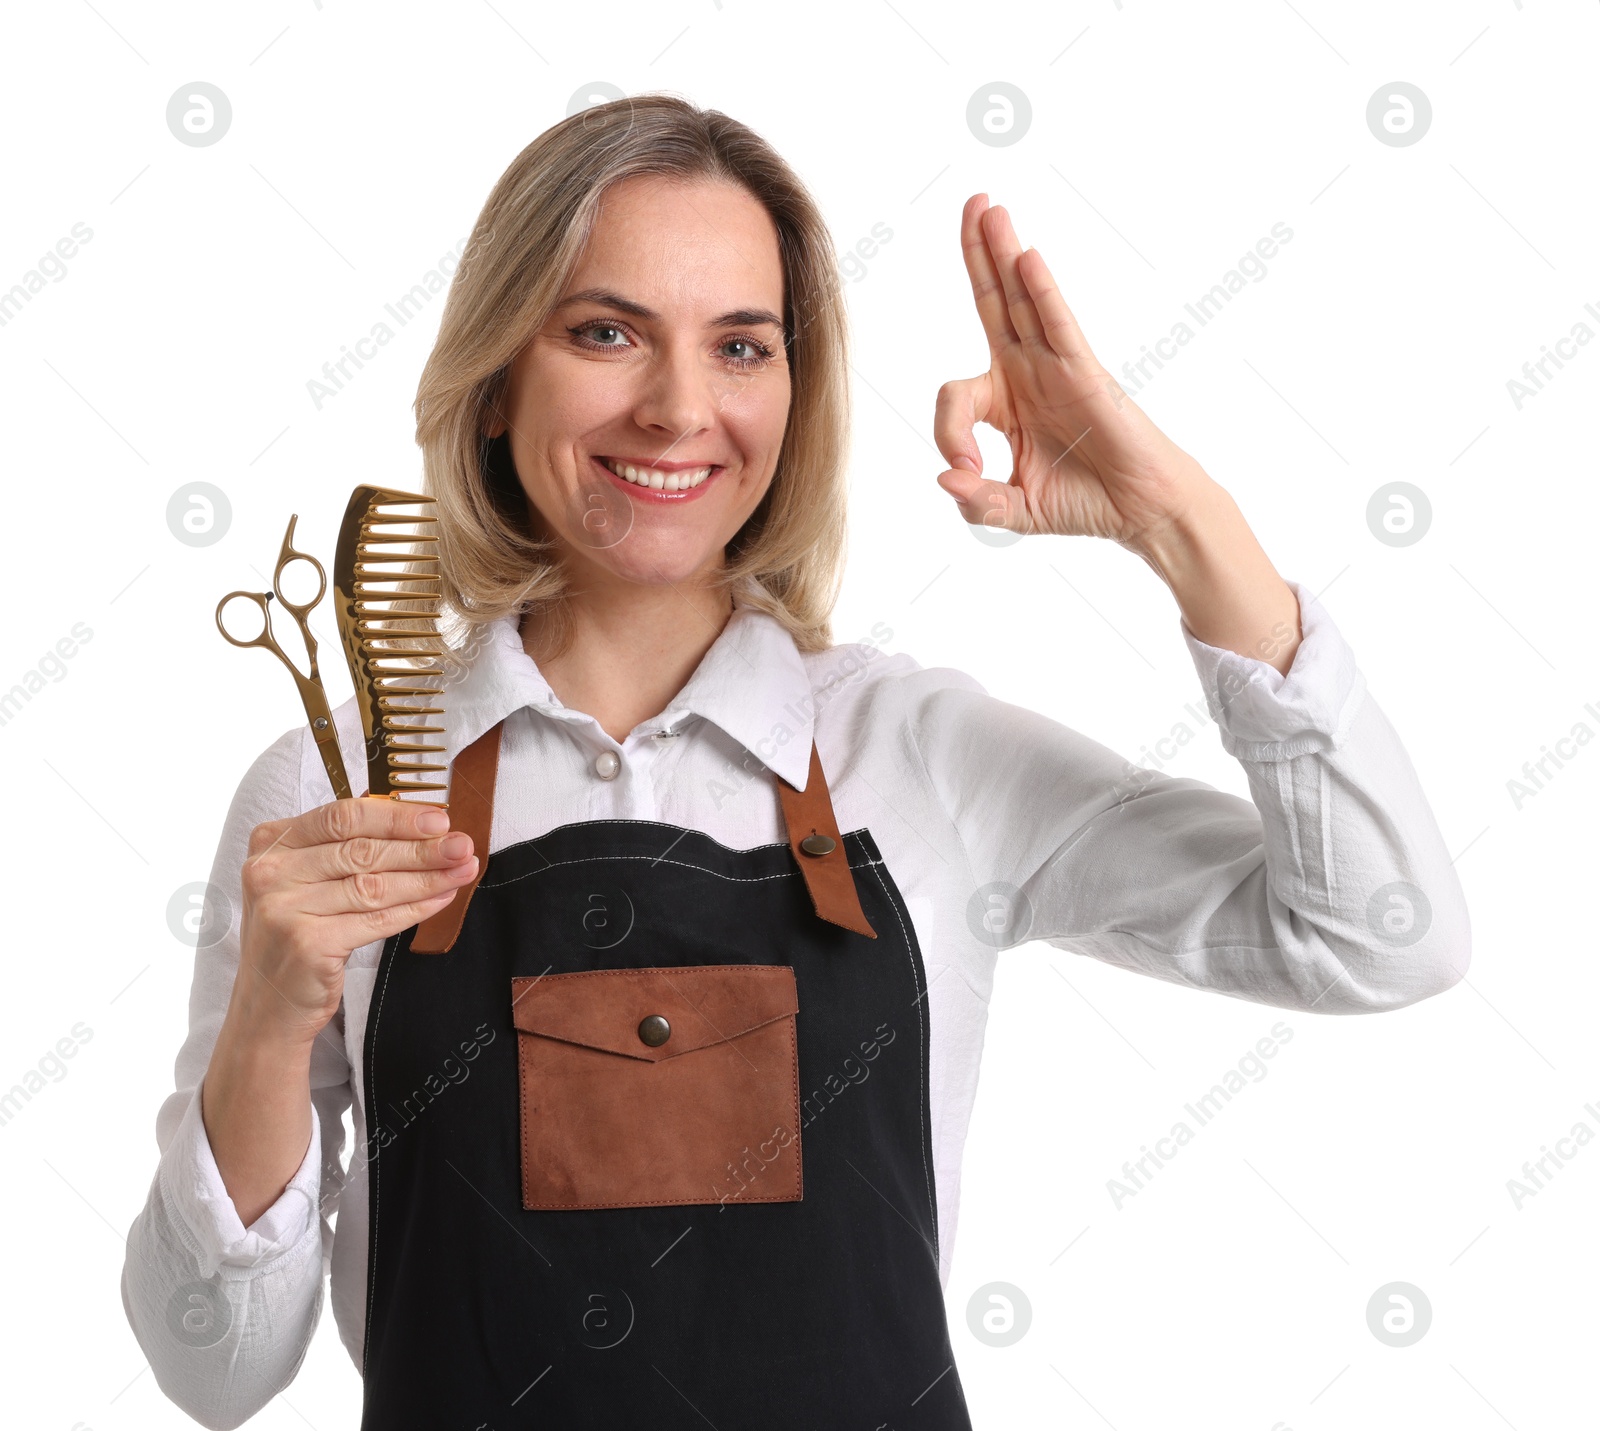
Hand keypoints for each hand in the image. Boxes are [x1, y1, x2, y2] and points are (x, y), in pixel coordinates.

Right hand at [232, 798, 477, 1044]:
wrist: (268, 1005)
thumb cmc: (297, 934)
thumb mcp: (307, 880)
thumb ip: (346, 848)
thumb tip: (420, 825)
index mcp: (272, 842)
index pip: (343, 816)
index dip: (397, 816)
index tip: (439, 819)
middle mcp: (271, 872)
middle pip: (362, 851)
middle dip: (422, 847)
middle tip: (463, 845)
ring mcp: (284, 908)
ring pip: (373, 885)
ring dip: (427, 877)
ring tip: (462, 870)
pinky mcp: (307, 944)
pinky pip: (377, 919)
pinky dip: (415, 909)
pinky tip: (441, 899)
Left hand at [935, 194, 1216, 549]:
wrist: (1139, 511)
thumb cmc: (1082, 503)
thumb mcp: (1012, 510)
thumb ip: (976, 500)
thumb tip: (945, 479)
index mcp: (1004, 400)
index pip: (954, 395)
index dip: (948, 434)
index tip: (963, 470)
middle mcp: (1027, 373)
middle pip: (992, 303)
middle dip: (978, 255)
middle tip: (971, 204)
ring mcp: (1055, 368)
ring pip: (1022, 301)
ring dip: (1002, 254)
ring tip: (988, 207)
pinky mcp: (1085, 373)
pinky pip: (1058, 325)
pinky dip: (1042, 292)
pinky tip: (1026, 258)